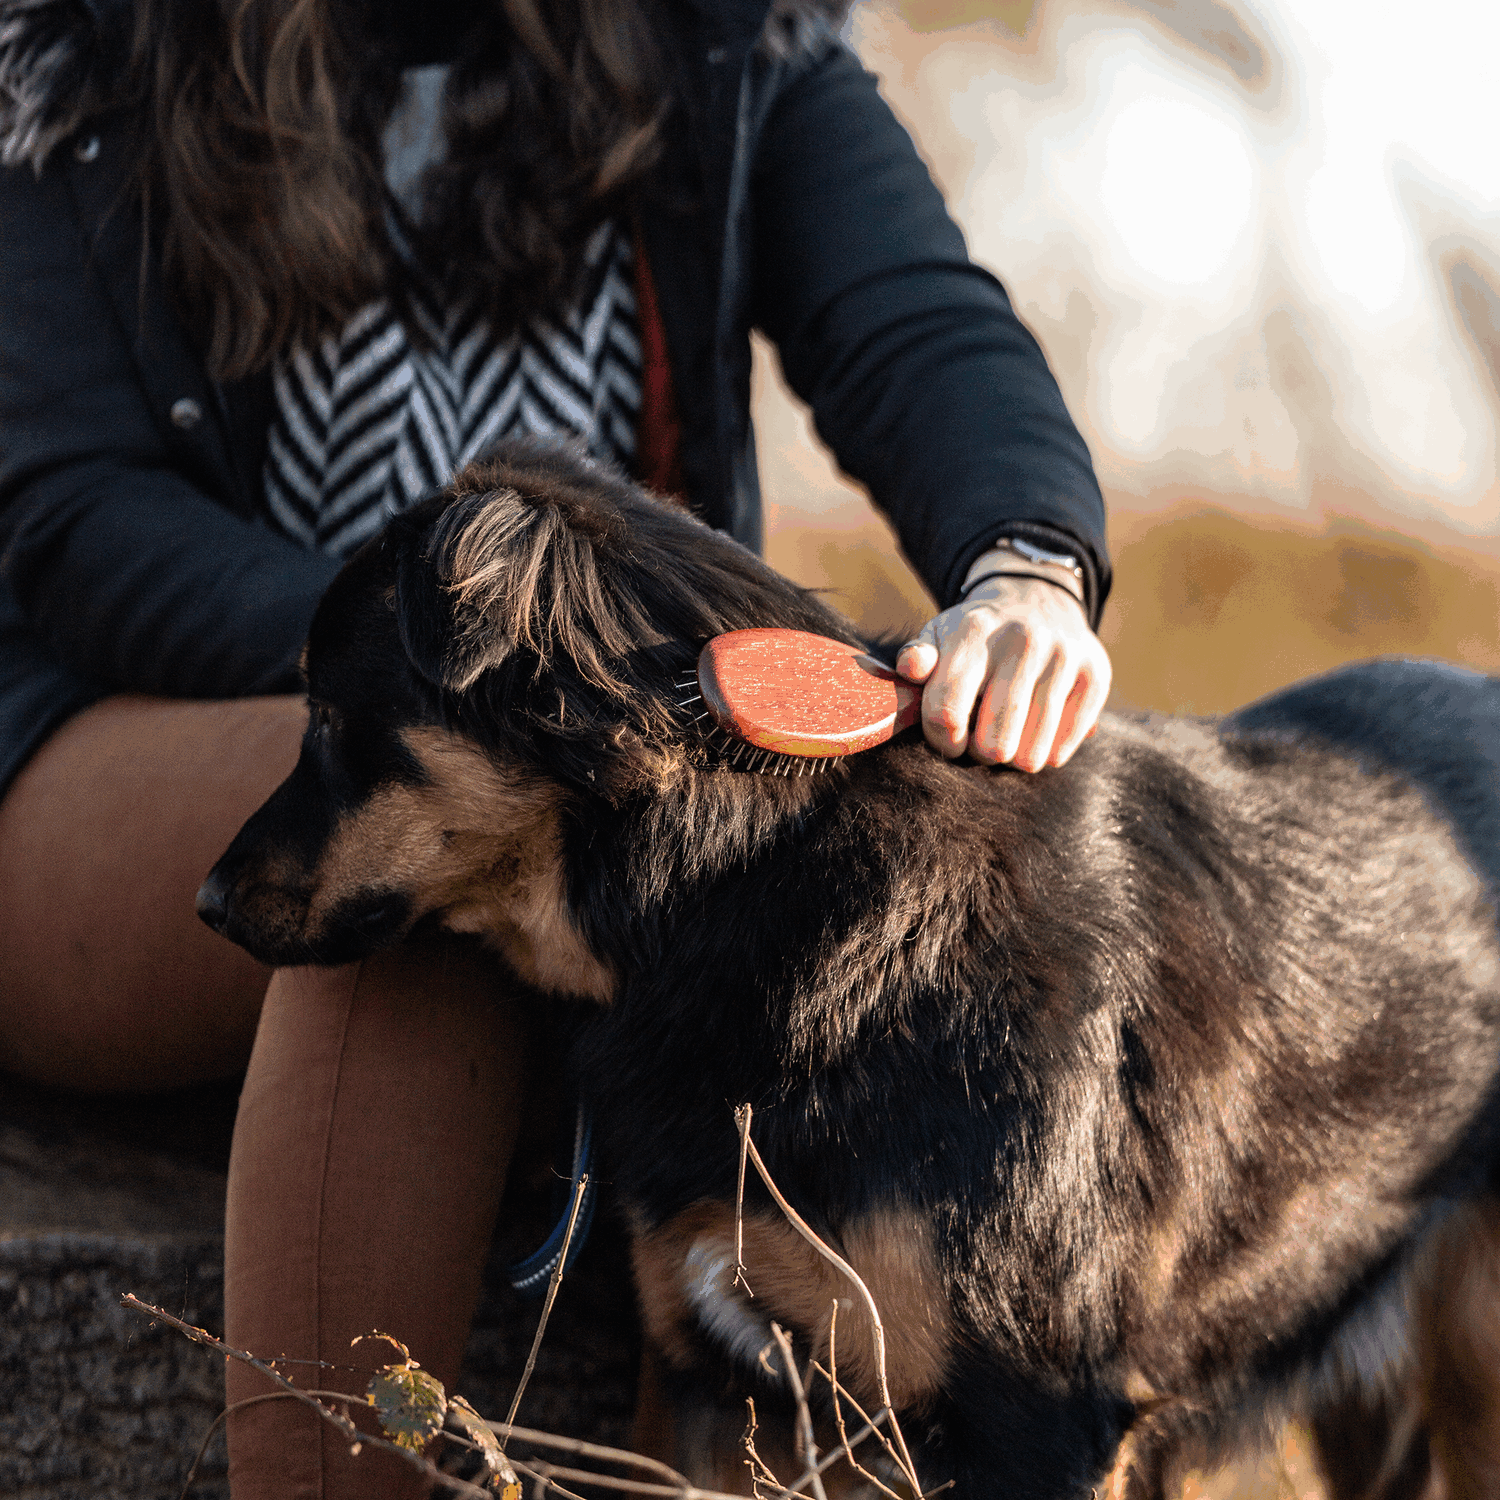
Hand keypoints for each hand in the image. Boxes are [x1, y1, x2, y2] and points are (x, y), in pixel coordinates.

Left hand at [895, 568, 1111, 770]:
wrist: (1037, 601)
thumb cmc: (977, 635)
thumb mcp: (939, 635)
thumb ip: (917, 657)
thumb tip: (912, 667)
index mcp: (974, 631)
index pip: (947, 712)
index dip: (942, 740)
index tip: (949, 739)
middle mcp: (1023, 640)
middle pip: (993, 742)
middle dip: (980, 753)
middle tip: (981, 740)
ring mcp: (1064, 657)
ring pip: (1031, 753)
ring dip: (1013, 758)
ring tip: (1007, 736)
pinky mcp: (1096, 675)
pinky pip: (1064, 747)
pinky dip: (1047, 753)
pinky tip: (1036, 734)